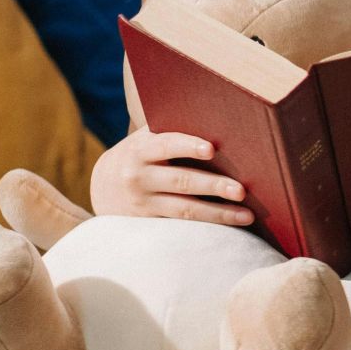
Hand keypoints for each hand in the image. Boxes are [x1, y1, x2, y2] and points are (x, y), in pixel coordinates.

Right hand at [90, 128, 252, 224]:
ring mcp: (143, 202)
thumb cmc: (142, 155)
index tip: (211, 149)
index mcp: (142, 149)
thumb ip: (172, 133)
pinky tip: (230, 227)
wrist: (103, 185)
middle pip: (181, 181)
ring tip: (247, 215)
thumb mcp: (147, 140)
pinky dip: (207, 226)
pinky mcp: (149, 222)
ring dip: (218, 214)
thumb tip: (220, 122)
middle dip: (213, 185)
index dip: (188, 146)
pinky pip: (181, 226)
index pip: (166, 145)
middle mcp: (139, 176)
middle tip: (241, 190)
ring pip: (184, 209)